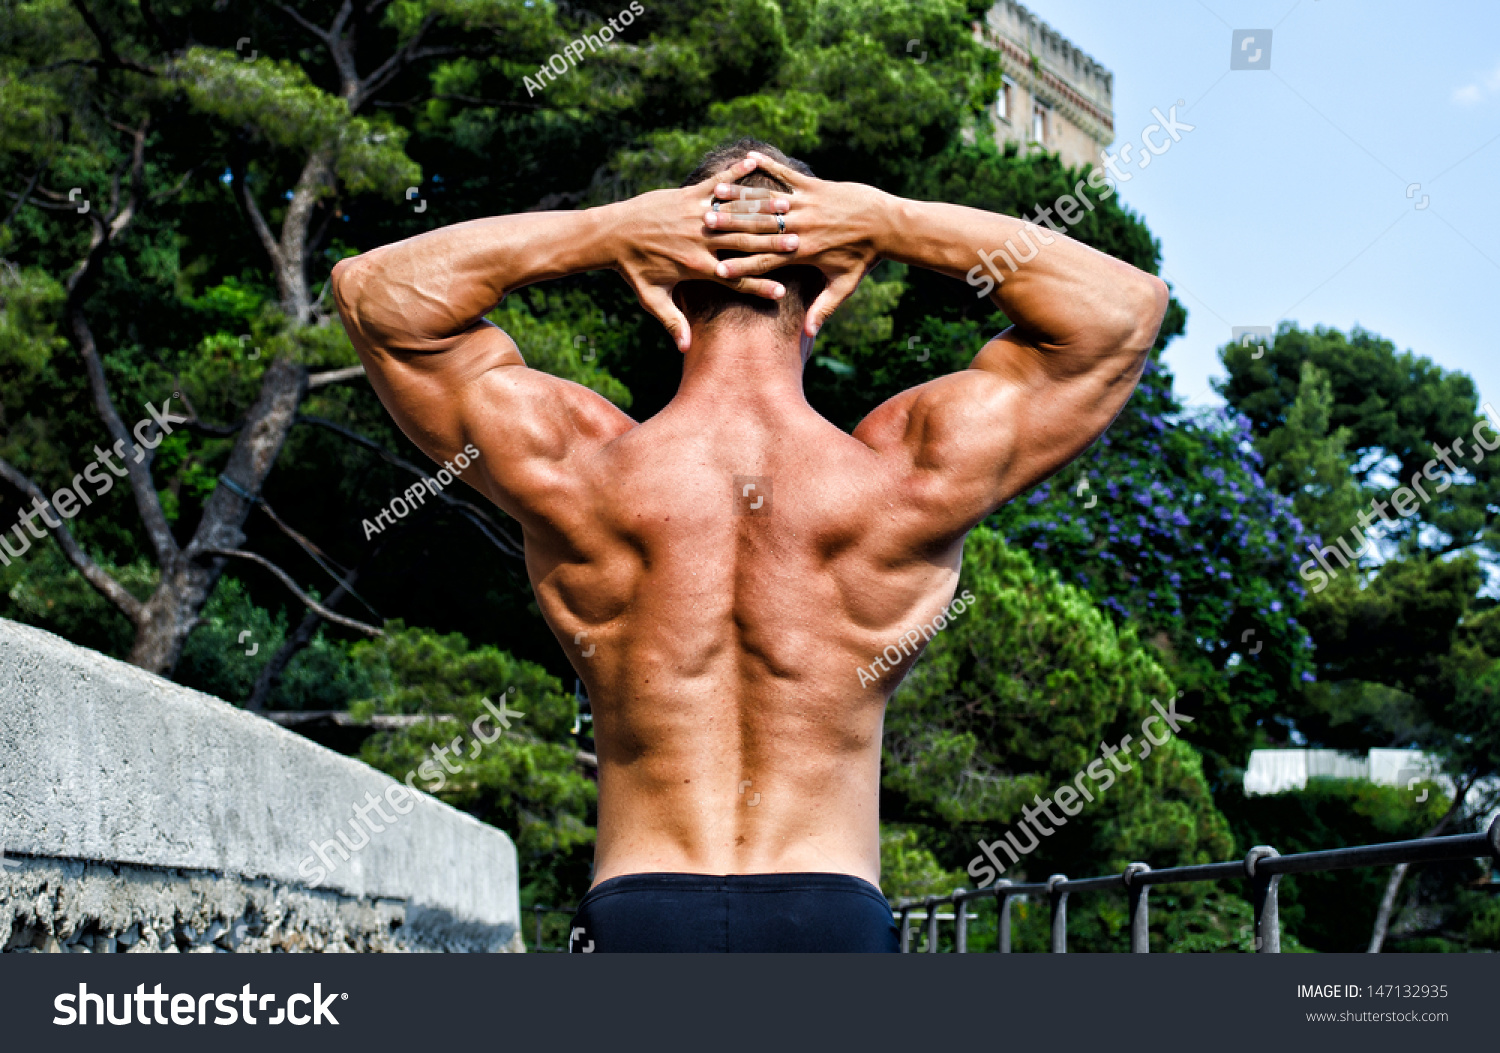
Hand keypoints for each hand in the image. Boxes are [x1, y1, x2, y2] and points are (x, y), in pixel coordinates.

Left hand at [610, 156, 799, 350]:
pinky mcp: (687, 195)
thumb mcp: (652, 299)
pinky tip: (755, 162)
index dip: (758, 287)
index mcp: (696, 267)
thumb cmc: (632, 269)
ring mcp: (695, 216)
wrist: (611, 234)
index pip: (734, 280)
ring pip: (735, 213)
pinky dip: (735, 173)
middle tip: (798, 245)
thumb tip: (686, 348)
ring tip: (788, 208)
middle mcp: (700, 241)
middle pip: (743, 245)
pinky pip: (716, 183)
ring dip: (762, 210)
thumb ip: (672, 322)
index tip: (782, 295)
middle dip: (771, 246)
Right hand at [704, 151, 888, 336]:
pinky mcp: (815, 186)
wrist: (888, 224)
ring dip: (740, 196)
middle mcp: (802, 228)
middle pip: (758, 230)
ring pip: (767, 200)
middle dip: (730, 228)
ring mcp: (807, 205)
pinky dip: (767, 166)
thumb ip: (823, 308)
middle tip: (703, 228)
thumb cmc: (865, 257)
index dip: (740, 267)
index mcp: (804, 254)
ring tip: (714, 193)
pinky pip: (786, 174)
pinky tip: (749, 157)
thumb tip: (808, 333)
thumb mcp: (844, 286)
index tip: (716, 272)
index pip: (765, 262)